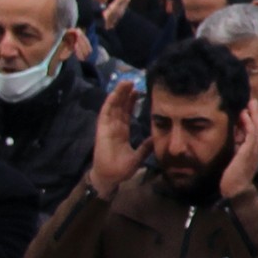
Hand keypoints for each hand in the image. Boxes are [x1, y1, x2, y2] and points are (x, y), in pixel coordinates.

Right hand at [89, 78, 142, 197]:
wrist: (109, 178)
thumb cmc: (121, 169)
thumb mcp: (138, 157)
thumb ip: (146, 147)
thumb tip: (155, 138)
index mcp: (122, 132)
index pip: (127, 113)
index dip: (131, 102)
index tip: (138, 91)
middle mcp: (114, 127)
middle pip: (120, 106)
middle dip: (125, 93)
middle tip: (133, 80)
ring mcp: (107, 127)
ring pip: (113, 106)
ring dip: (118, 94)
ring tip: (126, 81)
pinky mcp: (102, 130)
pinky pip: (105, 114)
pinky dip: (110, 103)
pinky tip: (115, 93)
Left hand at [220, 98, 257, 198]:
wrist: (234, 192)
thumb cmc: (231, 179)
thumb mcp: (234, 159)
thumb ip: (237, 148)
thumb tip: (235, 136)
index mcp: (253, 152)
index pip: (257, 133)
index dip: (256, 121)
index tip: (252, 109)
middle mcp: (256, 151)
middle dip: (257, 114)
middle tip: (254, 101)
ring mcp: (253, 152)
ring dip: (255, 116)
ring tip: (251, 104)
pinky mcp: (248, 153)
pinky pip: (251, 136)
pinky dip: (249, 124)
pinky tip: (245, 116)